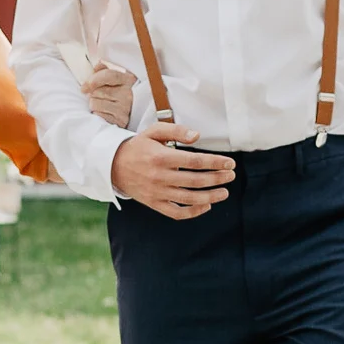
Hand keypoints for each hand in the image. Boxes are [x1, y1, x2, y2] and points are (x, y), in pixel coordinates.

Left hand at [83, 64, 137, 128]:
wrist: (130, 115)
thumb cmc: (118, 95)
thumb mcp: (115, 81)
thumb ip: (104, 71)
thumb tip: (97, 66)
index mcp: (128, 80)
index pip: (109, 75)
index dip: (94, 79)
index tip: (84, 87)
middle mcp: (128, 94)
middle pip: (98, 91)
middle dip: (93, 94)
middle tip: (98, 98)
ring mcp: (125, 109)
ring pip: (95, 103)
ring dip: (93, 105)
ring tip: (101, 106)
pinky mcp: (120, 121)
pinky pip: (98, 116)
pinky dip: (97, 115)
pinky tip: (104, 114)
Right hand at [111, 124, 233, 219]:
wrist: (112, 165)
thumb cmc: (137, 146)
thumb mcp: (154, 131)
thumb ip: (176, 131)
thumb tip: (197, 136)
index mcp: (161, 157)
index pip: (195, 161)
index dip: (215, 163)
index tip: (229, 163)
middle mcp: (160, 176)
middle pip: (196, 180)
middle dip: (217, 179)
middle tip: (231, 175)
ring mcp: (157, 192)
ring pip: (189, 199)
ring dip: (210, 197)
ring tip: (224, 192)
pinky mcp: (154, 203)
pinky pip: (176, 212)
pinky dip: (193, 212)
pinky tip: (206, 205)